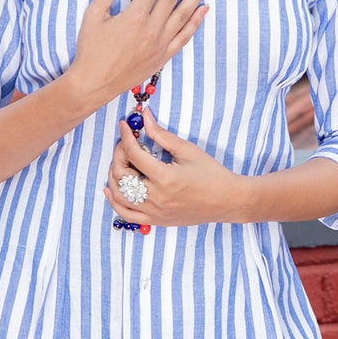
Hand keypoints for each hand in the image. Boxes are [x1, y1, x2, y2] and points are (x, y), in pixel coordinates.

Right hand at [66, 0, 211, 110]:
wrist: (94, 84)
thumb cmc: (90, 51)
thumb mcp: (93, 16)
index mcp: (134, 17)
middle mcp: (151, 29)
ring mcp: (160, 44)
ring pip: (184, 14)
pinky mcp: (163, 57)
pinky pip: (184, 36)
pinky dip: (195, 22)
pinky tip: (203, 9)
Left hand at [103, 107, 249, 227]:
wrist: (226, 201)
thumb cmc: (211, 174)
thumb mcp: (187, 150)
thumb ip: (162, 135)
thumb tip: (145, 117)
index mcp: (165, 178)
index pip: (134, 154)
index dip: (125, 137)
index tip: (124, 126)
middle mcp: (156, 197)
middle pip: (122, 175)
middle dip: (118, 155)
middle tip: (124, 144)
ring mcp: (154, 212)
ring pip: (120, 196)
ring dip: (113, 177)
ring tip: (118, 163)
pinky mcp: (156, 220)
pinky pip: (127, 215)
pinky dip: (115, 202)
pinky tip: (111, 190)